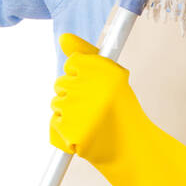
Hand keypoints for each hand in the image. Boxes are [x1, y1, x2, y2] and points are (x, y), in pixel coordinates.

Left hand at [49, 33, 145, 165]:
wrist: (131, 149)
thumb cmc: (121, 111)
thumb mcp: (111, 77)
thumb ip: (86, 53)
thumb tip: (63, 37)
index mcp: (102, 69)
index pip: (73, 63)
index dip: (82, 77)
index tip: (94, 88)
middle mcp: (89, 84)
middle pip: (61, 83)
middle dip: (73, 95)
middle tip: (94, 109)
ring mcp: (76, 106)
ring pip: (56, 102)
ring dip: (68, 112)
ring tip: (90, 122)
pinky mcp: (67, 127)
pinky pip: (54, 120)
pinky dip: (64, 128)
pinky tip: (83, 133)